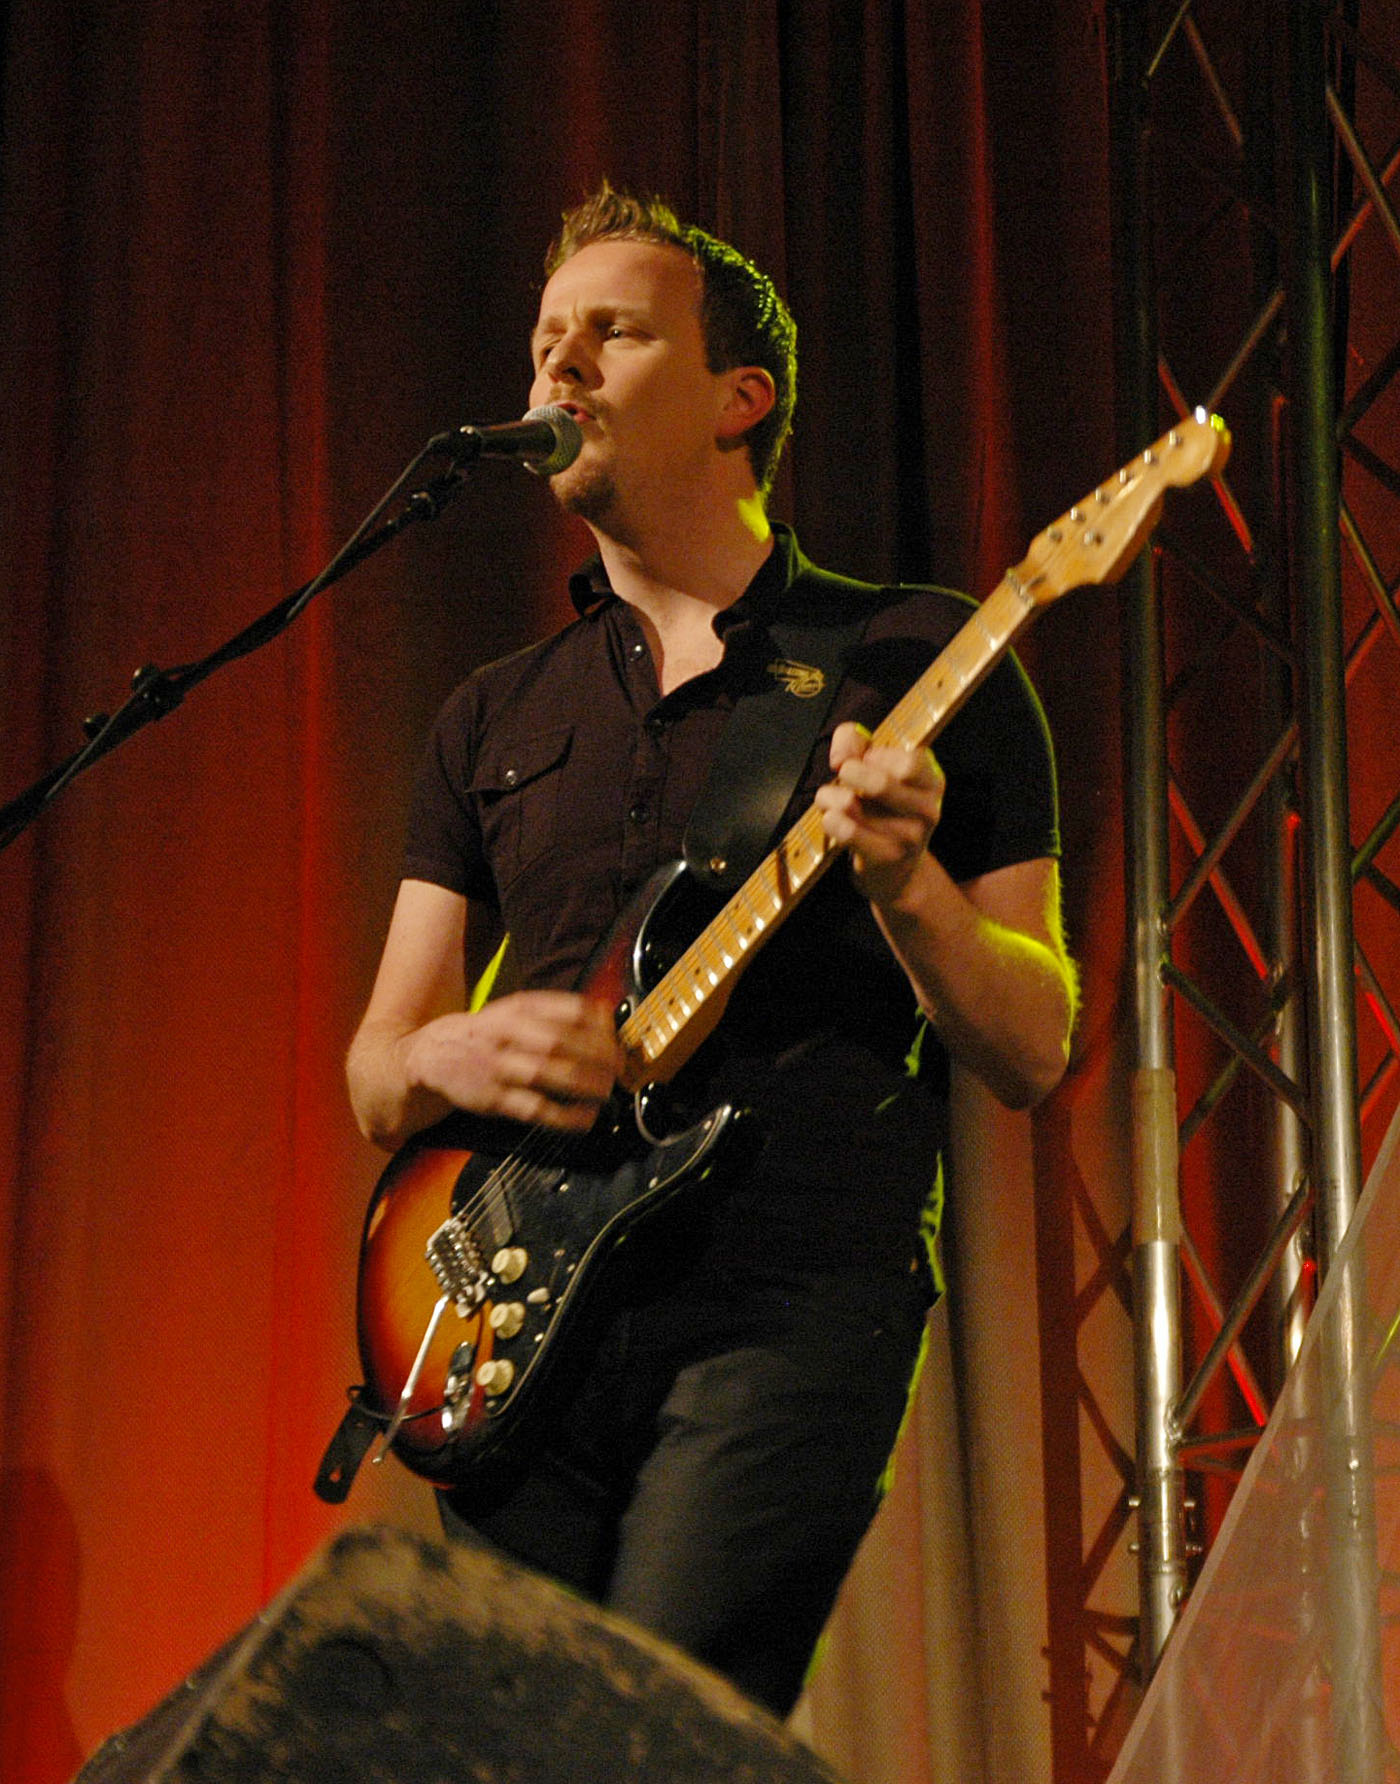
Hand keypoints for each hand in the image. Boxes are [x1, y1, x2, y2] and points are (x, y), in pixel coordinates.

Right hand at [407, 991, 622, 1131]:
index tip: (619, 1037)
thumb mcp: (512, 1010)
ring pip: (548, 1073)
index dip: (599, 1025)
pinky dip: (563, 1116)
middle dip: (598, 1056)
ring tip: (608, 1091)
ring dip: (584, 1084)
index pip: (567, 1010)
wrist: (428, 1055)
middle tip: (620, 1068)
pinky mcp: (493, 1099)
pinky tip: (585, 1119)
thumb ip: (553, 1012)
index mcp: (517, 1008)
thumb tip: (605, 1014)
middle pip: (560, 1042)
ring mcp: (498, 1067)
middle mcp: (507, 1034)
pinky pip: (534, 1108)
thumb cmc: (483, 1033)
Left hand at [814, 721, 945, 906]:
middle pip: (881, 782)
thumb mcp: (876, 769)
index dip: (874, 754)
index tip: (862, 759)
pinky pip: (846, 830)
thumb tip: (840, 756)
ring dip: (829, 796)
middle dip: (848, 773)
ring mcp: (910, 836)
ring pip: (851, 804)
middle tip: (842, 776)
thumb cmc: (881, 810)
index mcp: (931, 781)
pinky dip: (830, 820)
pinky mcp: (887, 857)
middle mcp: (928, 809)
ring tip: (829, 800)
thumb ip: (856, 743)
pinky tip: (832, 820)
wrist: (894, 871)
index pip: (908, 760)